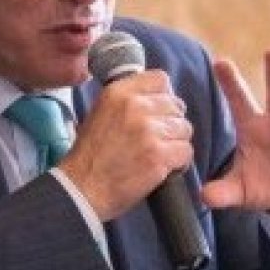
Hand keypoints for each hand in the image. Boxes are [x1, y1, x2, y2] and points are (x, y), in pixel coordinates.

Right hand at [58, 70, 193, 220]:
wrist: (83, 189)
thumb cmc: (91, 155)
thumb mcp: (101, 112)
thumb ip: (129, 100)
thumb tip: (158, 96)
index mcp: (119, 92)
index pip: (160, 80)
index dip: (164, 97)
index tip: (159, 111)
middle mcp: (135, 106)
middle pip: (176, 106)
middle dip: (171, 123)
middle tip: (157, 140)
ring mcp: (149, 131)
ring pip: (184, 128)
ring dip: (176, 143)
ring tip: (159, 155)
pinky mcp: (159, 155)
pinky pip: (186, 151)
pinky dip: (179, 162)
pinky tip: (164, 168)